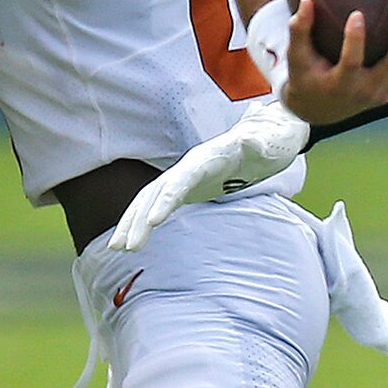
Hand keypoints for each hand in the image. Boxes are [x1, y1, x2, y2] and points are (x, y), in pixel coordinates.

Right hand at [110, 97, 312, 250]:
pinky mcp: (186, 188)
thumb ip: (256, 143)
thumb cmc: (270, 142)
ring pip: (150, 199)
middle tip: (125, 247)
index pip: (181, 181)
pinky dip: (142, 222)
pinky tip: (129, 242)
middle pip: (157, 192)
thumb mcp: (267, 143)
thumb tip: (250, 139)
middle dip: (139, 219)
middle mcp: (189, 167)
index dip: (166, 200)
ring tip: (118, 249)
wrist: (268, 138)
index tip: (154, 222)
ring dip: (132, 223)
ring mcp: (185, 177)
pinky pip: (157, 205)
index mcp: (207, 158)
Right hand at [278, 0, 387, 124]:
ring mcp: (384, 92)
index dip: (355, 40)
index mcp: (341, 83)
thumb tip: (305, 2)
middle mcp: (366, 91)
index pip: (350, 62)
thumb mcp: (297, 58)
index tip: (357, 15)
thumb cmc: (307, 77)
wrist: (321, 109)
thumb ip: (300, 31)